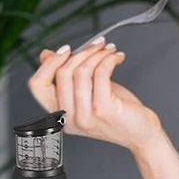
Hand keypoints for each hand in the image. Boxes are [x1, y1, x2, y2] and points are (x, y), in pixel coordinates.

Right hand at [27, 38, 162, 153]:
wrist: (141, 134)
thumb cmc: (117, 113)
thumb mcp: (87, 92)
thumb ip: (67, 77)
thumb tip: (46, 55)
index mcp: (60, 115)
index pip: (37, 85)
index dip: (49, 63)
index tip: (66, 49)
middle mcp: (69, 118)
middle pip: (61, 73)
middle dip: (81, 52)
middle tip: (97, 45)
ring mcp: (85, 116)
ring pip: (81, 71)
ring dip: (97, 54)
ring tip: (109, 50)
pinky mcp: (102, 109)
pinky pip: (100, 73)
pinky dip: (109, 59)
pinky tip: (117, 58)